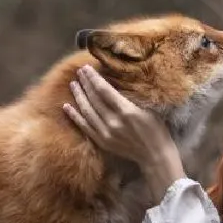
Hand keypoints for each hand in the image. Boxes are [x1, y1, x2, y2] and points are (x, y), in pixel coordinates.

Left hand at [63, 65, 185, 201]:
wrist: (154, 155)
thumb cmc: (156, 128)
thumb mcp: (148, 108)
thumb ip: (131, 97)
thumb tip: (115, 82)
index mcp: (126, 111)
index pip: (104, 90)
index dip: (93, 78)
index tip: (86, 67)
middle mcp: (113, 122)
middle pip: (94, 99)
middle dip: (85, 84)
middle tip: (78, 71)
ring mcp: (105, 133)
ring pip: (87, 111)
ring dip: (78, 96)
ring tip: (73, 84)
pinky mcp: (102, 141)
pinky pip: (84, 126)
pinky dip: (74, 116)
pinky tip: (67, 106)